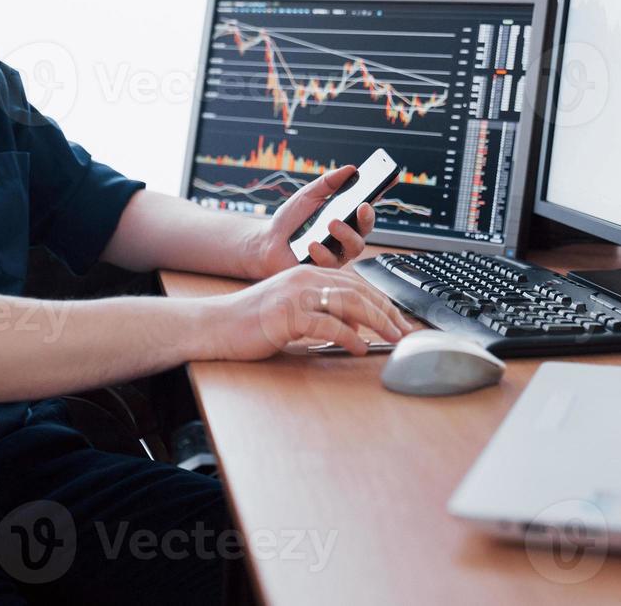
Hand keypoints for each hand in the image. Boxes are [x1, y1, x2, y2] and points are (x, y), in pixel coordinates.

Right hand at [202, 264, 414, 359]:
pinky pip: (327, 323)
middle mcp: (305, 278)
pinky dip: (349, 336)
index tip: (399, 320)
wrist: (215, 325)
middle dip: (387, 311)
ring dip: (377, 321)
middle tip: (405, 331)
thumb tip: (356, 327)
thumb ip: (324, 315)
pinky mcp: (287, 314)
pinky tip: (359, 347)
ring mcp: (296, 294)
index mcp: (308, 273)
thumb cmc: (252, 321)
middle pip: (359, 290)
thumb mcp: (295, 313)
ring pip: (349, 302)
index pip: (356, 283)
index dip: (382, 301)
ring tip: (391, 338)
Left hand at [245, 165, 376, 278]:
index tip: (390, 178)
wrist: (268, 242)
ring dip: (345, 234)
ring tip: (331, 223)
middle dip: (368, 217)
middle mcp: (346, 235)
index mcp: (345, 215)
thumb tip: (351, 169)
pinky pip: (332, 262)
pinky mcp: (326, 268)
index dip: (382, 191)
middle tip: (362, 207)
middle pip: (366, 228)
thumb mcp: (309, 195)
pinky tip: (311, 244)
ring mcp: (338, 252)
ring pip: (354, 247)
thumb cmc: (291, 219)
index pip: (367, 203)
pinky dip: (322, 251)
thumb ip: (329, 182)